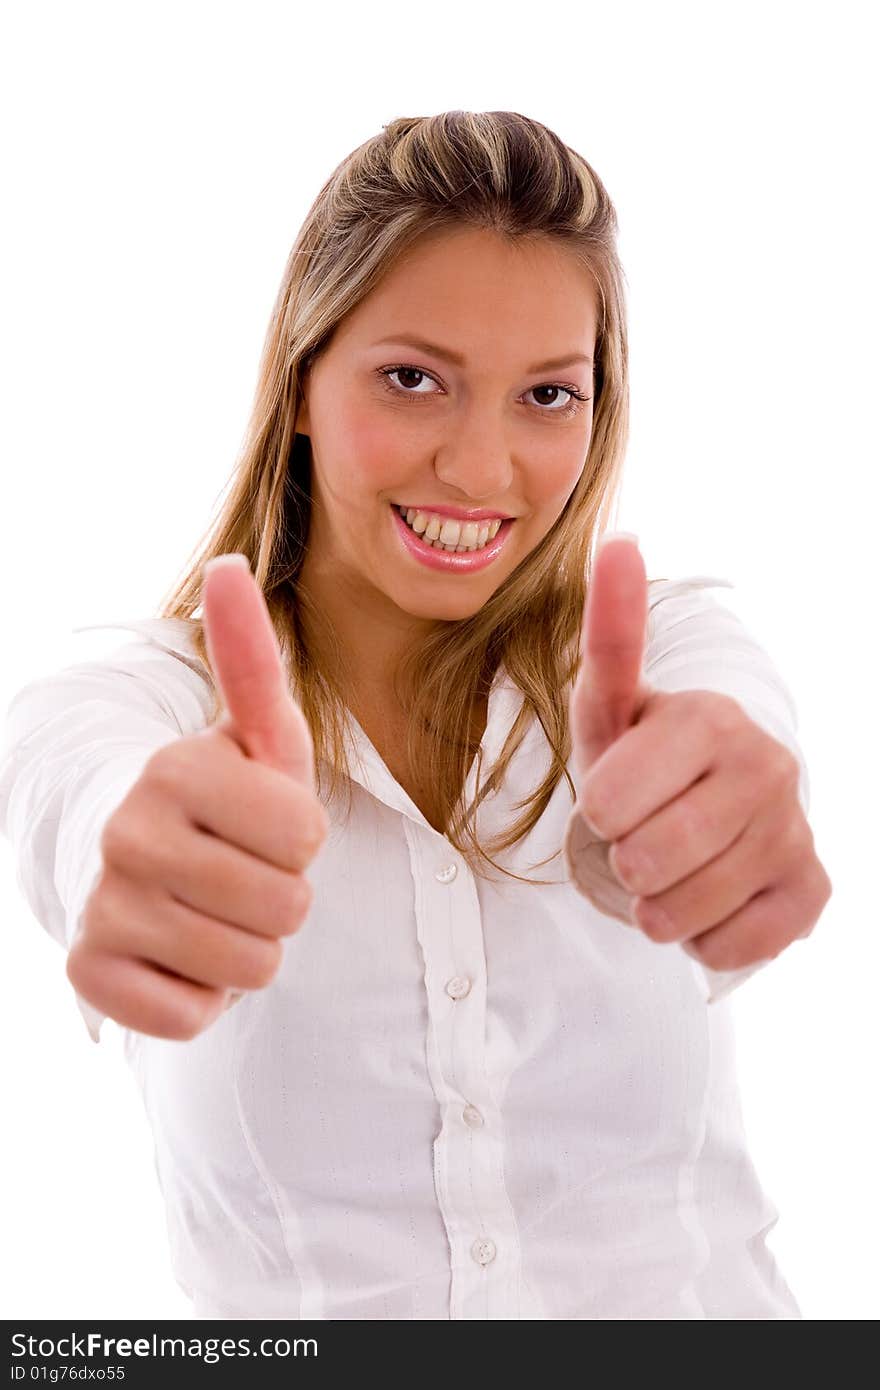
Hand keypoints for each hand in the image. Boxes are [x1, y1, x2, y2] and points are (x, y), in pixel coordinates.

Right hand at [67, 554, 328, 1040]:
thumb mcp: (256, 735)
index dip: (302, 837)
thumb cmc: (226, 801)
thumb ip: (250, 657)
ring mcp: (102, 908)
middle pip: (286, 907)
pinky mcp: (89, 977)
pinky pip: (193, 1016)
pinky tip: (178, 955)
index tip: (265, 822)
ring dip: (249, 948)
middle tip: (241, 872)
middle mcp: (125, 834)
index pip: (305, 836)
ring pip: (250, 967)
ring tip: (215, 911)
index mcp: (174, 768)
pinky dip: (202, 996)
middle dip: (283, 898)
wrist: (148, 868)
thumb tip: (228, 563)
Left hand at [568, 534, 831, 972]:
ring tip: (667, 870)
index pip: (608, 802)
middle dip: (621, 861)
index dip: (596, 815)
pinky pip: (726, 947)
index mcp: (709, 717)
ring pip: (680, 911)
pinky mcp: (811, 892)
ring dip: (654, 905)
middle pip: (643, 860)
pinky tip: (709, 897)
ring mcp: (794, 829)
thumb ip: (610, 632)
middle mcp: (765, 765)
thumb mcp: (610, 707)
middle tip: (637, 839)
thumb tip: (618, 538)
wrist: (708, 815)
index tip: (613, 798)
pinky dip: (699, 937)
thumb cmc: (644, 761)